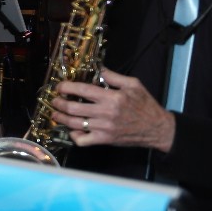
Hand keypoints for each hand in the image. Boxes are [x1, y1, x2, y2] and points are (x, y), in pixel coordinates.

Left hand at [50, 71, 174, 152]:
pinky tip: (73, 130)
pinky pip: (83, 141)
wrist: (156, 128)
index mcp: (112, 98)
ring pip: (75, 124)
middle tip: (54, 100)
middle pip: (74, 108)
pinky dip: (74, 136)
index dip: (67, 88)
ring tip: (56, 114)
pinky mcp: (104, 140)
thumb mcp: (133, 85)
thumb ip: (114, 77)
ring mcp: (104, 128)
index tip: (60, 87)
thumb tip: (98, 69)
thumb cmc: (145, 105)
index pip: (83, 90)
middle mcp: (106, 113)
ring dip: (61, 118)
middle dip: (59, 103)